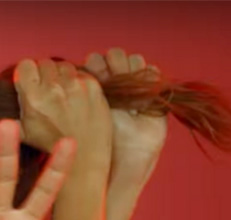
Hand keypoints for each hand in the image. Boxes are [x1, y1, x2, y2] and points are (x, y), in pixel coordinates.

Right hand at [15, 58, 111, 153]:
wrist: (84, 156)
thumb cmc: (53, 147)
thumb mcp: (24, 133)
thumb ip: (12, 113)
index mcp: (34, 98)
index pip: (25, 65)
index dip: (26, 73)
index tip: (29, 82)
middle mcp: (55, 88)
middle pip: (44, 62)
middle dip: (43, 74)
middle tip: (46, 90)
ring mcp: (76, 85)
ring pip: (63, 65)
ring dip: (61, 75)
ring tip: (61, 93)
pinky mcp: (93, 86)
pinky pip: (81, 72)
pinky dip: (77, 81)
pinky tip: (75, 97)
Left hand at [85, 48, 167, 178]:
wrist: (128, 154)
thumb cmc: (101, 139)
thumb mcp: (88, 113)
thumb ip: (83, 90)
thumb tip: (77, 69)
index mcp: (93, 84)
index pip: (95, 58)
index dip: (97, 65)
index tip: (99, 80)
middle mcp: (113, 81)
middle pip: (116, 54)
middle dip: (117, 66)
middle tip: (117, 86)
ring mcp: (133, 84)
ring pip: (135, 60)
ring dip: (133, 74)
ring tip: (131, 97)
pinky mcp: (153, 90)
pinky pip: (152, 71)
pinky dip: (150, 79)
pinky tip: (144, 100)